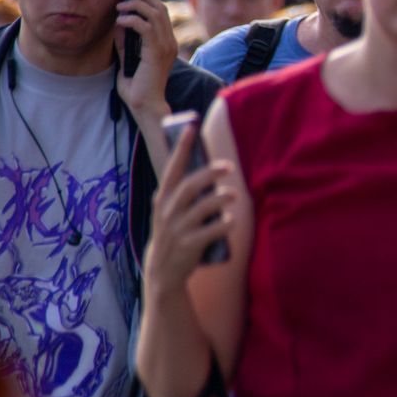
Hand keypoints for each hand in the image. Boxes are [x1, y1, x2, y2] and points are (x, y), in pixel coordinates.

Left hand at [114, 0, 177, 123]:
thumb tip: (119, 23)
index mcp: (166, 43)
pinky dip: (132, 20)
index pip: (162, 13)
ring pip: (155, 13)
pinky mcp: (156, 52)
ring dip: (136, 4)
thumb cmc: (137, 89)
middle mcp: (169, 42)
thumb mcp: (127, 59)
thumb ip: (125, 42)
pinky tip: (120, 21)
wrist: (145, 106)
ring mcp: (165, 46)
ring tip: (120, 4)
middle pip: (160, 7)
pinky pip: (145, 27)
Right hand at [141, 127, 236, 296]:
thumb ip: (180, 190)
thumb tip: (201, 164)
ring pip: (200, 208)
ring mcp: (177, 229)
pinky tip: (231, 220)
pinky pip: (209, 232)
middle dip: (209, 173)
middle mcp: (167, 211)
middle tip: (229, 166)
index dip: (181, 147)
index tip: (191, 127)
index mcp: (163, 198)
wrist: (163, 270)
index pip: (172, 168)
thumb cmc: (172, 232)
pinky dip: (223, 224)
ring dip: (220, 198)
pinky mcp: (188, 246)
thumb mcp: (168, 209)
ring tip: (234, 194)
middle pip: (189, 186)